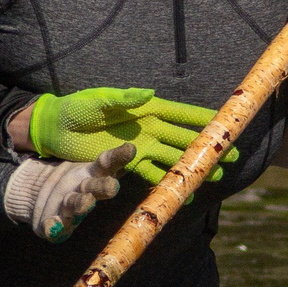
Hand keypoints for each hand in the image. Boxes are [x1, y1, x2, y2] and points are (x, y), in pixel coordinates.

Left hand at [4, 143, 133, 241]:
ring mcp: (70, 207)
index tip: (130, 149)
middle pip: (96, 187)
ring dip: (82, 204)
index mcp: (93, 173)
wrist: (43, 194)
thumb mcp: (84, 163)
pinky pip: (55, 226)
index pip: (108, 162)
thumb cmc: (71, 177)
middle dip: (104, 187)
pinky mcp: (57, 224)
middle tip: (112, 186)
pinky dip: (53, 227)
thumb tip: (126, 142)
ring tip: (87, 201)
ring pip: (76, 204)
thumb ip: (103, 158)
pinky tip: (51, 225)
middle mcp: (85, 191)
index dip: (118, 156)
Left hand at [26, 86, 234, 185]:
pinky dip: (167, 183)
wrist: (57, 129)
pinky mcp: (127, 164)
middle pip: (184, 139)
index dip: (202, 118)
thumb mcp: (98, 101)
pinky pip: (152, 175)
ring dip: (192, 168)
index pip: (180, 114)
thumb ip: (123, 99)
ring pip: (173, 159)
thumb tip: (148, 93)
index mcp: (145, 109)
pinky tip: (182, 193)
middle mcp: (148, 129)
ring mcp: (140, 148)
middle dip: (206, 147)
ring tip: (212, 178)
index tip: (225, 122)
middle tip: (230, 157)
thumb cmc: (77, 108)